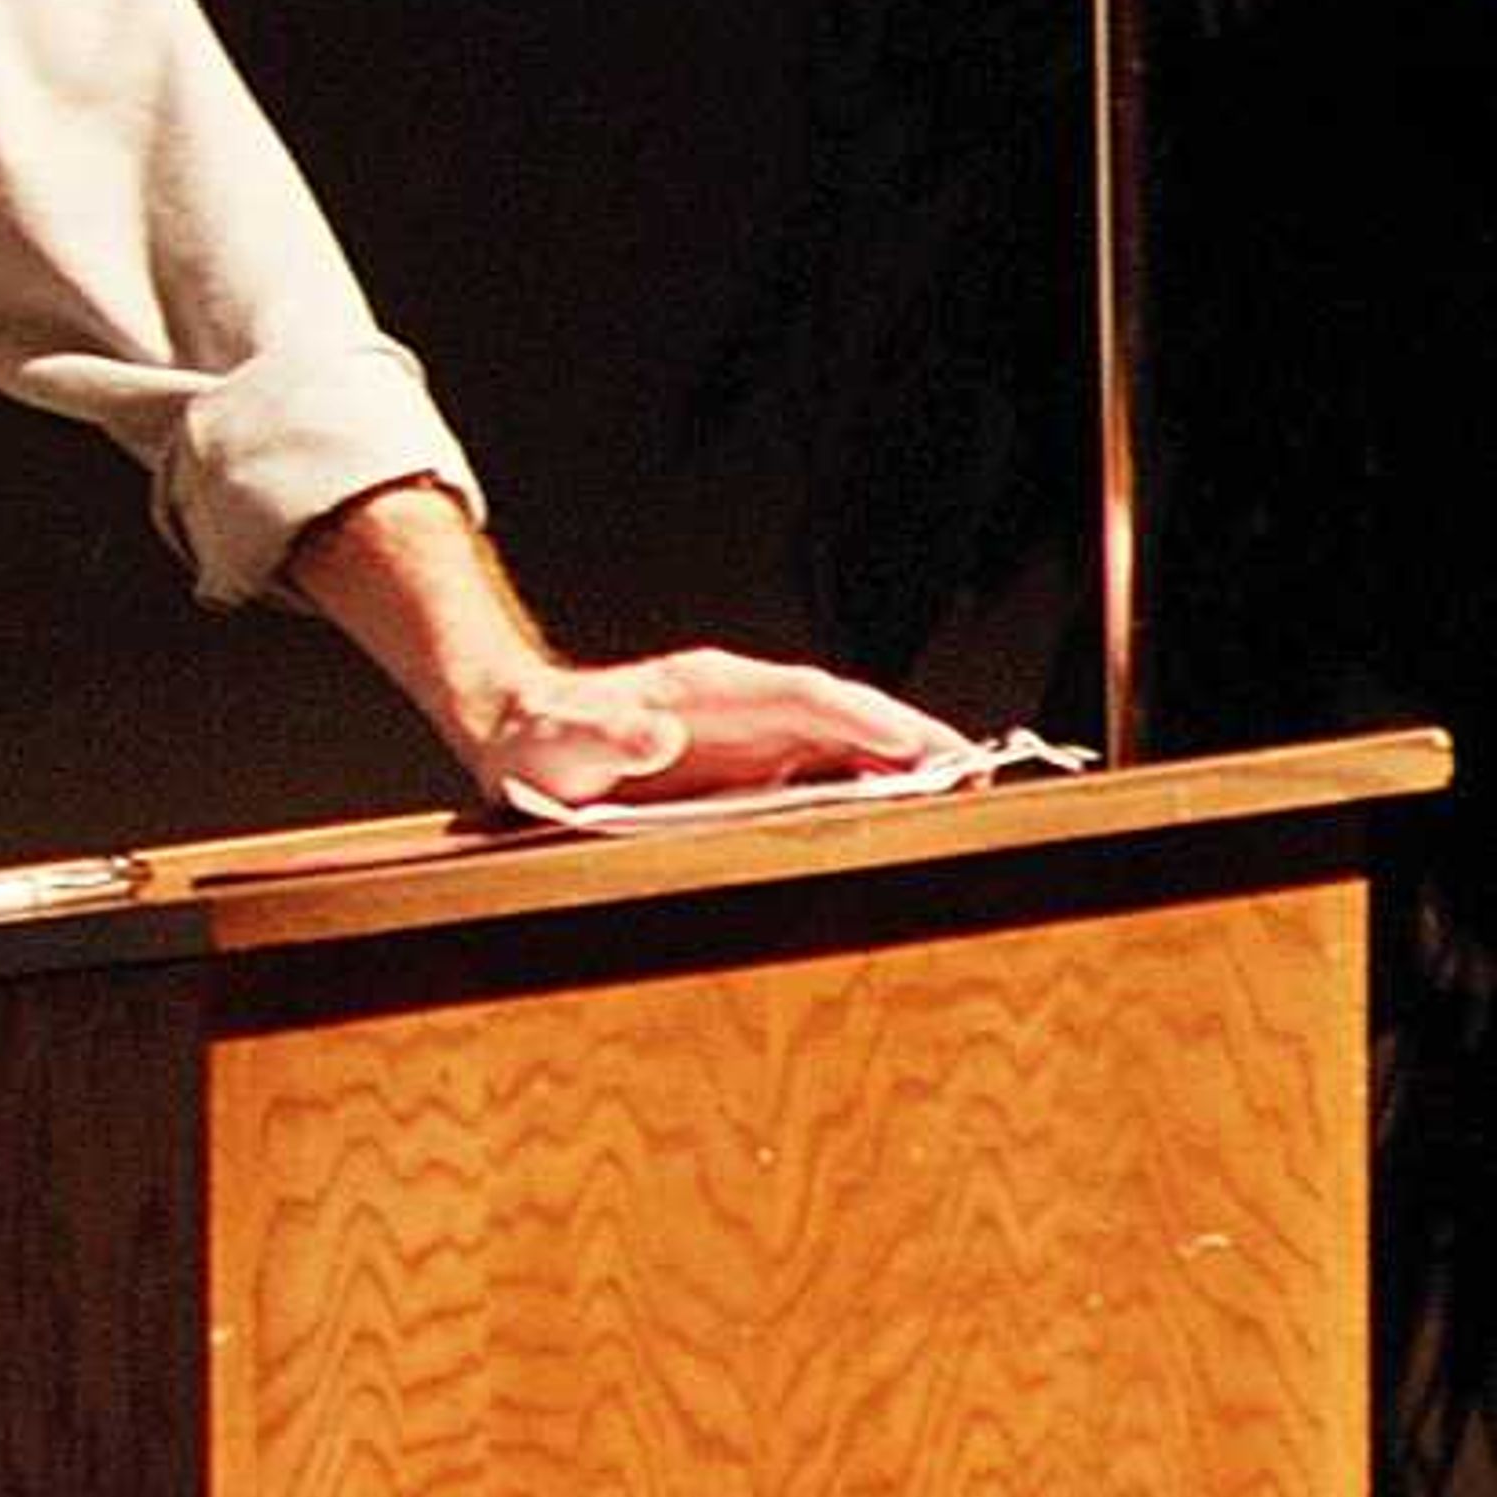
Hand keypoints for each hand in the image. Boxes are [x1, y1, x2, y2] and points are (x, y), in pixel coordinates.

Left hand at [479, 646, 975, 810]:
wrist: (522, 736)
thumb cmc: (544, 738)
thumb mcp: (568, 739)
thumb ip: (614, 735)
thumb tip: (659, 734)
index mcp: (709, 688)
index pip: (804, 694)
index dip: (861, 719)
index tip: (913, 743)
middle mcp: (743, 703)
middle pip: (843, 713)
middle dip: (910, 737)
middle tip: (975, 769)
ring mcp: (752, 731)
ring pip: (844, 740)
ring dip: (904, 761)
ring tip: (967, 788)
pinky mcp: (751, 763)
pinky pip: (823, 769)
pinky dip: (869, 783)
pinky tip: (908, 808)